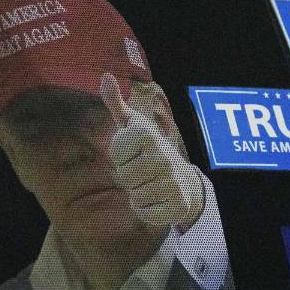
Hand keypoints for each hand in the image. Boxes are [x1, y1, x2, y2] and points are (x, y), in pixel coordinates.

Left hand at [100, 73, 204, 230]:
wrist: (183, 179)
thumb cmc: (150, 149)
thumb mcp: (133, 125)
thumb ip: (117, 103)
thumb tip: (105, 76)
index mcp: (148, 136)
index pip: (116, 156)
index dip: (121, 157)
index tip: (135, 153)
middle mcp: (163, 158)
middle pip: (124, 177)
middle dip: (129, 177)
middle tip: (144, 171)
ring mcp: (172, 183)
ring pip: (134, 196)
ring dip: (138, 193)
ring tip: (151, 184)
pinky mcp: (177, 205)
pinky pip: (145, 213)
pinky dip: (146, 210)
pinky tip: (157, 199)